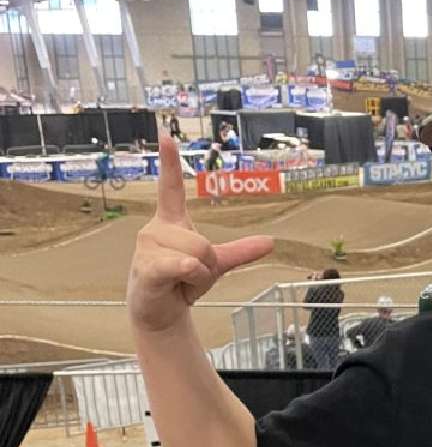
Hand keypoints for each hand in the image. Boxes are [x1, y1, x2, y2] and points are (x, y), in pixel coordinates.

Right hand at [127, 134, 273, 332]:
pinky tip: (180, 279)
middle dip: (207, 263)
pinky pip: (181, 265)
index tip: (166, 135)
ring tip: (181, 282)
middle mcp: (156, 229)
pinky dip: (190, 274)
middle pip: (204, 240)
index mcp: (172, 222)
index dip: (169, 162)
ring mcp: (148, 247)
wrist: (161, 311)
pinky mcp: (146, 268)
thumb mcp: (216, 264)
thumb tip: (270, 242)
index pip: (170, 188)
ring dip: (199, 276)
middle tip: (191, 275)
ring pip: (197, 254)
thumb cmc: (182, 283)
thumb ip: (240, 251)